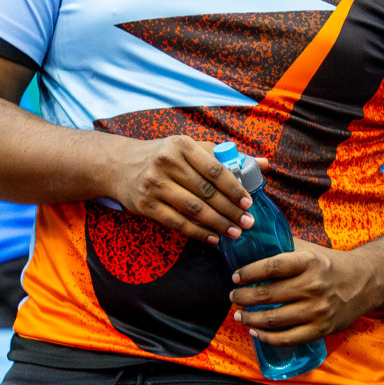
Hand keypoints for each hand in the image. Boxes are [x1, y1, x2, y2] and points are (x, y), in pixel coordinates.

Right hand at [107, 135, 255, 243]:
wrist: (119, 165)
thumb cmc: (164, 156)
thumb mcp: (191, 148)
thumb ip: (225, 156)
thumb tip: (264, 164)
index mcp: (182, 145)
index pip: (215, 169)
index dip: (234, 188)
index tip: (249, 202)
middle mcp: (167, 163)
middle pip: (206, 191)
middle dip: (230, 209)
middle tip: (248, 222)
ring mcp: (154, 184)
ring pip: (193, 208)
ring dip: (217, 223)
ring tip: (235, 232)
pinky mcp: (145, 205)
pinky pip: (176, 222)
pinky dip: (197, 232)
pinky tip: (213, 238)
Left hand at [229, 239, 379, 346]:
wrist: (366, 281)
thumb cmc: (333, 265)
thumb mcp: (312, 250)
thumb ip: (286, 246)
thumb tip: (254, 239)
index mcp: (310, 263)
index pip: (271, 267)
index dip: (248, 273)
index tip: (235, 277)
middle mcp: (313, 286)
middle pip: (267, 295)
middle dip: (243, 297)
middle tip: (234, 296)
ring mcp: (317, 309)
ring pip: (272, 319)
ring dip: (249, 318)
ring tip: (240, 315)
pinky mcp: (321, 328)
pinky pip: (287, 338)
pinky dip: (266, 337)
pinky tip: (256, 332)